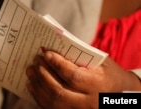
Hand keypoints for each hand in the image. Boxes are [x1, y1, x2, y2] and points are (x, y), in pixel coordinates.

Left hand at [26, 51, 140, 108]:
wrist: (120, 94)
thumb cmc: (109, 74)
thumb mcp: (101, 62)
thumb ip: (81, 57)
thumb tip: (54, 49)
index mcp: (99, 86)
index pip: (73, 76)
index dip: (58, 65)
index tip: (46, 54)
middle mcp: (89, 102)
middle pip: (59, 91)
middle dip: (43, 74)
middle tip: (35, 61)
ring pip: (53, 101)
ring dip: (38, 84)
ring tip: (31, 70)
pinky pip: (50, 108)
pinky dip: (38, 96)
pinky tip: (32, 85)